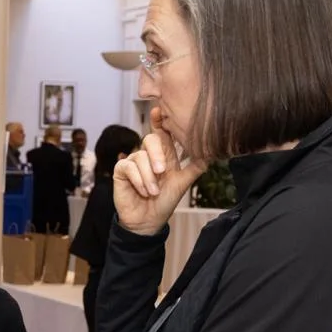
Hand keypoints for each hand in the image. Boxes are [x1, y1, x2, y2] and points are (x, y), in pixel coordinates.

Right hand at [112, 106, 207, 236]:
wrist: (149, 221)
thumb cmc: (164, 202)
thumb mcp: (183, 183)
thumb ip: (195, 167)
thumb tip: (211, 154)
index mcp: (163, 155)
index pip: (161, 132)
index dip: (159, 120)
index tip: (159, 110)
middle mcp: (148, 156)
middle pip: (150, 139)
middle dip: (157, 154)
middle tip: (162, 171)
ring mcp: (133, 162)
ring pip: (140, 157)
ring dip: (149, 177)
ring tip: (153, 192)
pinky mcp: (121, 172)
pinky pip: (129, 167)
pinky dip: (139, 180)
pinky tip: (143, 191)